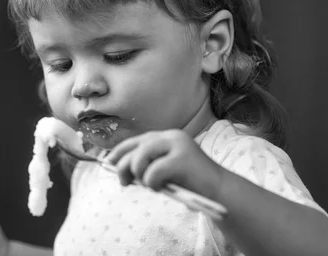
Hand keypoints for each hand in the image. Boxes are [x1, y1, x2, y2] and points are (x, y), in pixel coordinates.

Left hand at [106, 129, 224, 200]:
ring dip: (138, 174)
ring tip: (149, 185)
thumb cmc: (190, 183)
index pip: (136, 140)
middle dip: (123, 166)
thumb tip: (120, 169)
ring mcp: (178, 145)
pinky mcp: (182, 159)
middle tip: (124, 183)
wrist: (219, 191)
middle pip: (135, 147)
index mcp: (167, 137)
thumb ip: (147, 165)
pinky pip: (153, 172)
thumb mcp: (165, 170)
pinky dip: (151, 183)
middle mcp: (172, 136)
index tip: (108, 163)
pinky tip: (162, 188)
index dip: (120, 151)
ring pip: (141, 157)